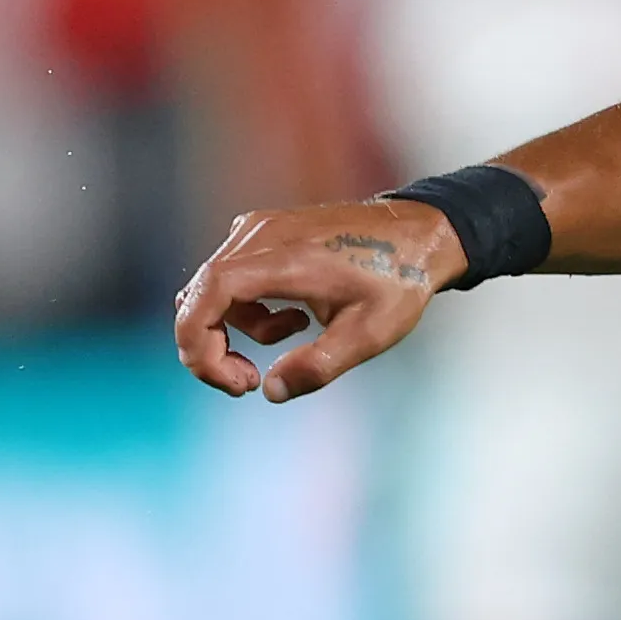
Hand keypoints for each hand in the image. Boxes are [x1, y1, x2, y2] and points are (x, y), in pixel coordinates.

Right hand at [171, 199, 463, 400]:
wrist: (421, 234)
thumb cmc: (400, 281)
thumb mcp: (369, 334)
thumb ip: (318, 366)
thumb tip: (271, 390)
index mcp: (283, 257)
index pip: (207, 294)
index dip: (198, 344)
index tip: (231, 382)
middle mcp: (259, 235)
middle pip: (198, 296)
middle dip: (212, 349)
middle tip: (248, 383)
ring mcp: (258, 229)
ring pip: (212, 289)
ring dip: (236, 329)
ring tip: (292, 337)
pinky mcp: (263, 232)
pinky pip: (231, 276)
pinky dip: (246, 308)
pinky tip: (293, 317)